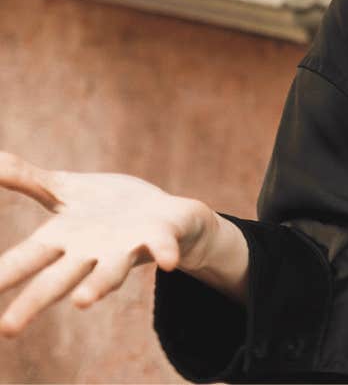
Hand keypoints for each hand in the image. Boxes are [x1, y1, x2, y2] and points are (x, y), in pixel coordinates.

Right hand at [0, 152, 245, 336]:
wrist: (169, 214)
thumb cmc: (110, 207)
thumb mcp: (64, 188)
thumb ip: (27, 179)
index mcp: (63, 239)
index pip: (25, 259)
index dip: (3, 275)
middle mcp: (91, 251)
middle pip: (57, 279)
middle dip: (32, 303)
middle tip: (7, 328)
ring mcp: (126, 247)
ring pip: (109, 272)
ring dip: (97, 286)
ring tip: (82, 302)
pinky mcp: (160, 235)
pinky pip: (163, 245)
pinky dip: (165, 252)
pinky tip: (169, 261)